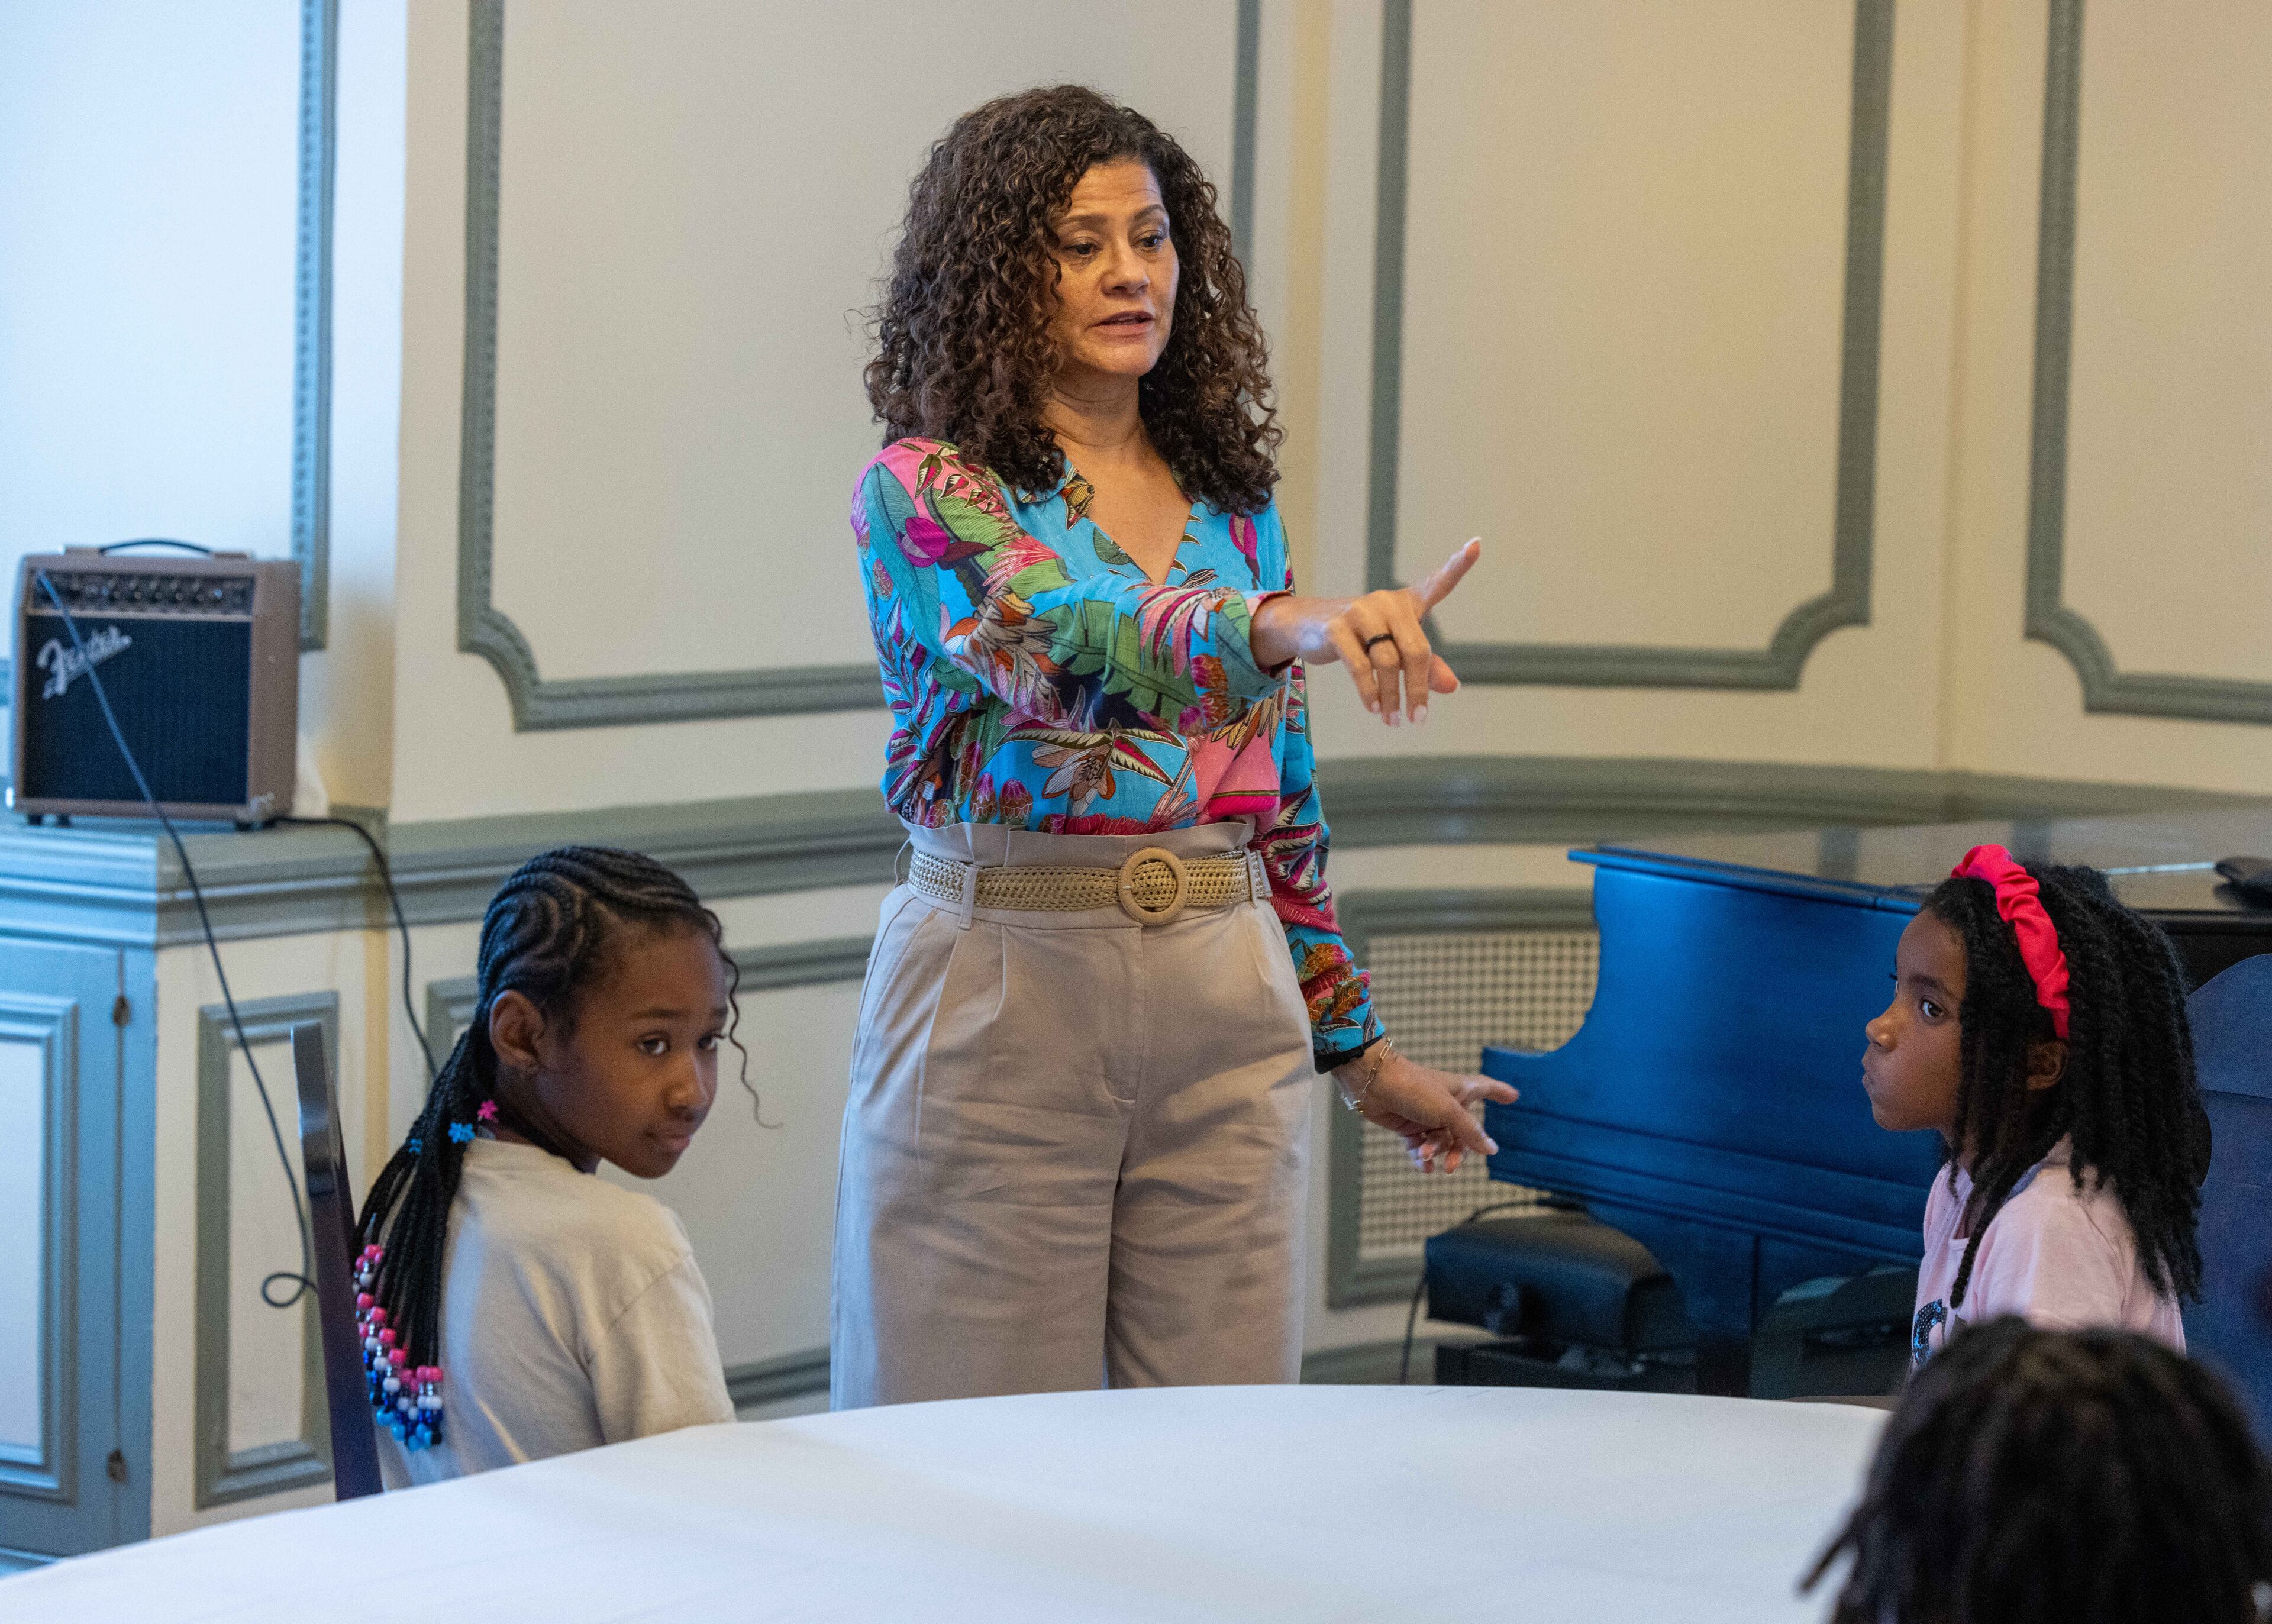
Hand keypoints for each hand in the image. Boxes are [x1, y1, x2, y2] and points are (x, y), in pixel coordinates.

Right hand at [1248, 539, 1481, 725]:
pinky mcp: (1337, 628)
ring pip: (1387, 662)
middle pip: (1415, 649)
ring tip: (1394, 720)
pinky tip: (1374, 708)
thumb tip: (1452, 687)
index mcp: (1406, 603)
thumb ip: (1426, 667)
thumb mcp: (1395, 650)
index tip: (1476, 545)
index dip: (1457, 565)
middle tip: (1418, 719)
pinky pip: (1360, 666)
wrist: (1307, 627)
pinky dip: (1369, 692)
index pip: (1437, 583)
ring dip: (1392, 697)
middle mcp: (1387, 602)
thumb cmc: (1361, 638)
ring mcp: (1361, 612)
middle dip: (1418, 688)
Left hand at [1336, 1045, 1517, 1174]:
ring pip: (1440, 1142)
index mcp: (1461, 1090)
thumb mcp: (1447, 1111)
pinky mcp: (1408, 1125)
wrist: (1373, 1084)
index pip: (1486, 1088)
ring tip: (1423, 1155)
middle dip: (1457, 1151)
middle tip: (1450, 1166)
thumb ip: (1469, 1131)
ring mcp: (1427, 1115)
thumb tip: (1491, 1150)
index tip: (1513, 1096)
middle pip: (1462, 1133)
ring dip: (1434, 1152)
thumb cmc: (1414, 1089)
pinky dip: (1421, 1157)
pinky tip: (1423, 1166)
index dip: (1500, 1091)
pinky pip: (1420, 1147)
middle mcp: (1446, 1103)